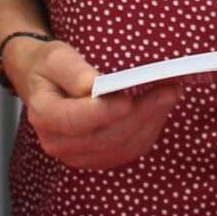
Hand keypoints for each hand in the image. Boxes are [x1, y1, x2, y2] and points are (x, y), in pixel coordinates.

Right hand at [7, 40, 185, 169]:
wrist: (45, 84)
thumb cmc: (50, 67)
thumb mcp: (54, 57)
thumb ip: (72, 71)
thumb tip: (92, 84)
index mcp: (44, 115)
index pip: (74, 120)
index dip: (103, 112)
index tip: (127, 99)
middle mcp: (59, 143)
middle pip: (106, 136)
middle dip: (141, 113)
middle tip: (169, 89)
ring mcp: (78, 155)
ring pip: (123, 146)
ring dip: (152, 120)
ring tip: (172, 93)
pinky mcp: (98, 158)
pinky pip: (130, 149)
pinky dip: (149, 129)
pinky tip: (160, 108)